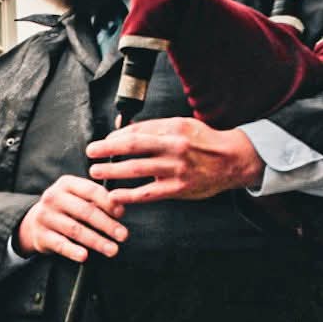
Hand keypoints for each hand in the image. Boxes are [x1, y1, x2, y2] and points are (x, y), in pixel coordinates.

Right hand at [15, 175, 127, 262]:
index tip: (122, 213)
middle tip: (123, 235)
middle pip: (85, 211)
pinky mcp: (40, 235)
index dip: (107, 202)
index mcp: (66, 184)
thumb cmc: (66, 209)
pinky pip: (60, 244)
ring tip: (112, 249)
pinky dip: (73, 251)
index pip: (90, 190)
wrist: (34, 222)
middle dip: (107, 224)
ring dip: (96, 241)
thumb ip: (97, 201)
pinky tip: (84, 256)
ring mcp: (45, 216)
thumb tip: (120, 209)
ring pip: (75, 229)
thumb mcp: (78, 197)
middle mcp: (53, 197)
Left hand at [86, 118, 263, 204]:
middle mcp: (175, 148)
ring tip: (97, 171)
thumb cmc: (204, 142)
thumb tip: (124, 130)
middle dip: (108, 150)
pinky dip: (129, 195)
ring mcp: (176, 169)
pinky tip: (114, 195)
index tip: (102, 142)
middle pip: (134, 147)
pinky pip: (148, 193)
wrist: (232, 160)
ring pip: (138, 169)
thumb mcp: (182, 126)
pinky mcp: (178, 189)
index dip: (117, 137)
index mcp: (174, 129)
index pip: (138, 131)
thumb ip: (155, 129)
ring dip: (113, 171)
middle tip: (91, 152)